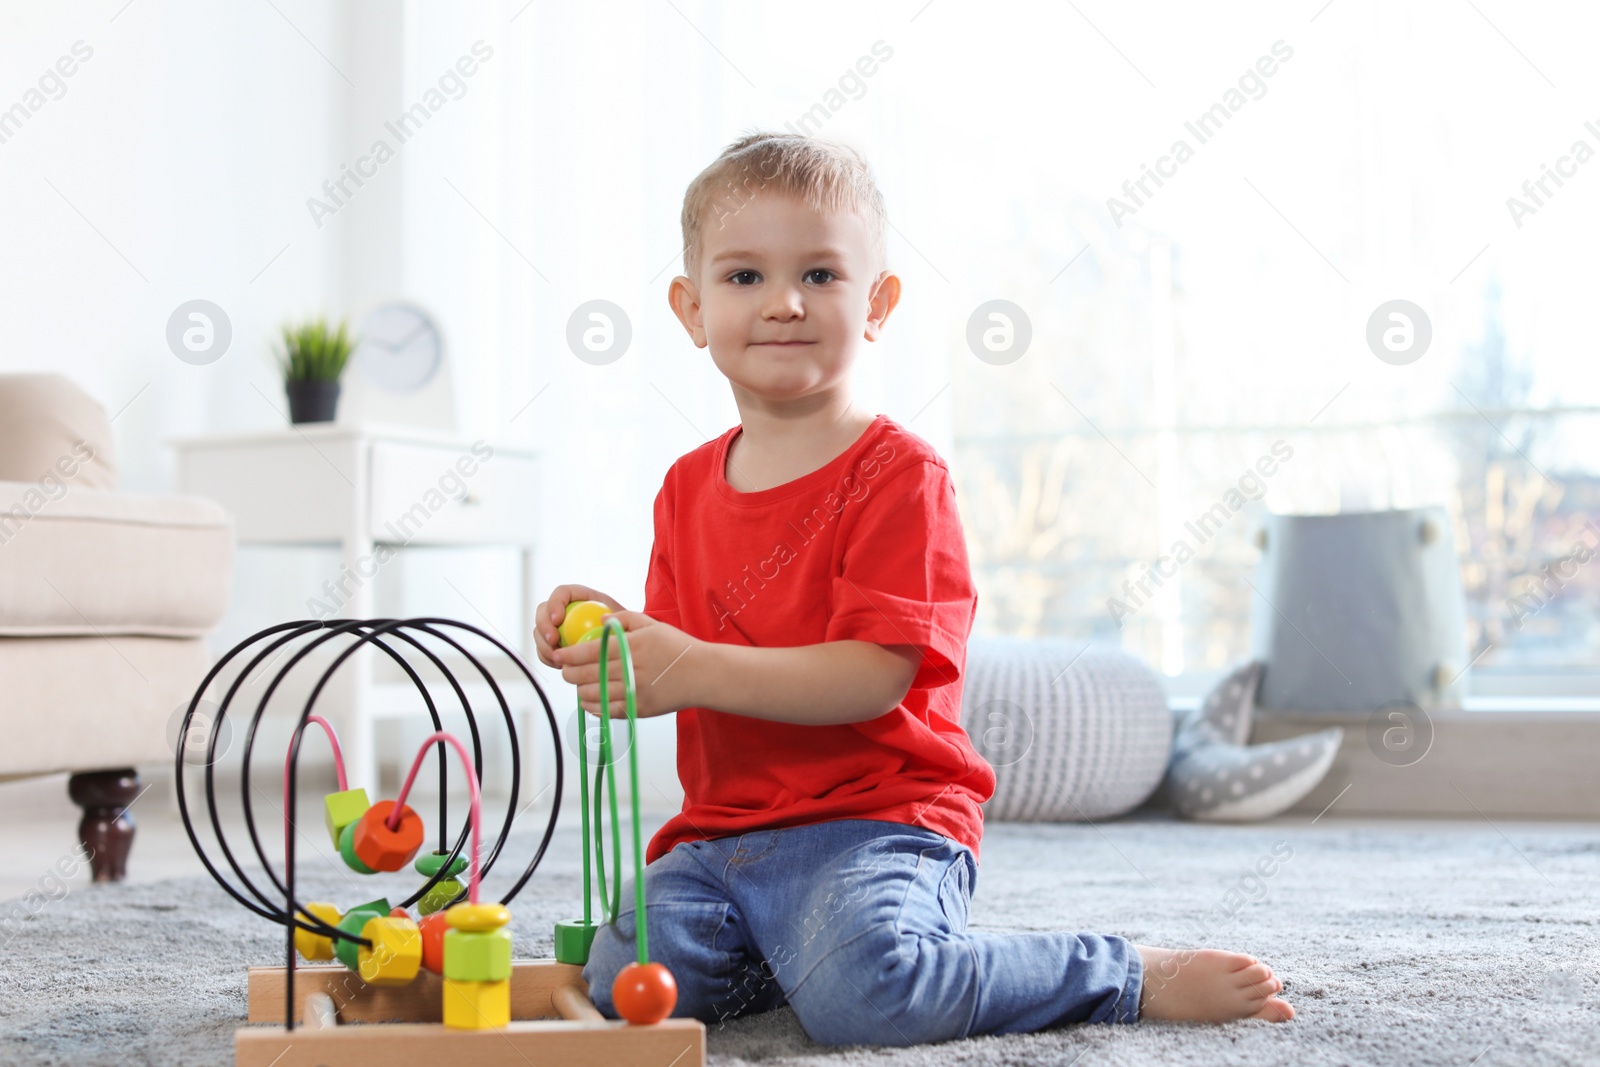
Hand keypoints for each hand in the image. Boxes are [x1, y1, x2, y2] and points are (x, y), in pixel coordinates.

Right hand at [532, 585, 625, 668]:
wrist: (621, 643)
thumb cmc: (625, 629)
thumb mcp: (625, 618)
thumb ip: (616, 616)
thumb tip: (604, 620)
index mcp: (580, 596)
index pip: (561, 593)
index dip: (554, 604)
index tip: (558, 620)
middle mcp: (565, 609)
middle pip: (542, 611)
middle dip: (544, 626)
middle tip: (554, 641)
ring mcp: (557, 627)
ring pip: (539, 632)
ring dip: (544, 645)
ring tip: (558, 658)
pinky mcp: (554, 644)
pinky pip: (542, 649)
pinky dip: (547, 657)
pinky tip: (560, 665)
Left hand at [553, 610, 698, 719]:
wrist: (702, 674)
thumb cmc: (676, 647)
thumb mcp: (652, 625)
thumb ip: (624, 619)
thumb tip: (600, 621)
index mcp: (632, 647)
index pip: (590, 651)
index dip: (569, 655)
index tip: (558, 655)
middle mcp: (631, 670)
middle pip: (586, 675)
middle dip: (569, 673)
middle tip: (565, 670)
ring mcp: (634, 692)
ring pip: (593, 695)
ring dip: (580, 690)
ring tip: (578, 684)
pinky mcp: (639, 709)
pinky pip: (607, 711)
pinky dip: (593, 706)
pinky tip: (590, 700)